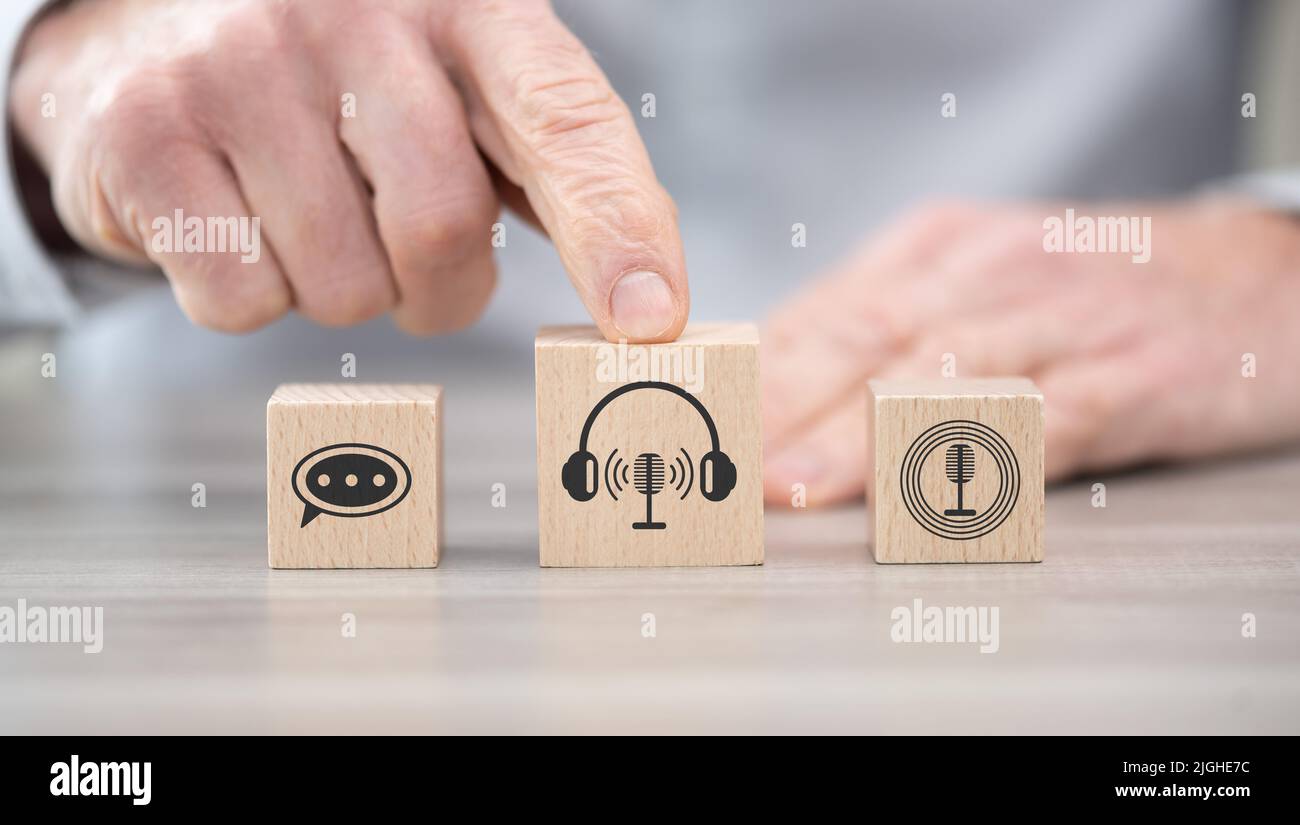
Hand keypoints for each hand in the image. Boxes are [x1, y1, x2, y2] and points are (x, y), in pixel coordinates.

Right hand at [9, 0, 686, 339]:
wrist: (148, 31)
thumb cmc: (343, 82)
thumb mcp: (455, 83)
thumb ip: (546, 164)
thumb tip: (644, 296)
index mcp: (463, 5)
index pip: (564, 118)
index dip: (615, 225)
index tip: (650, 320)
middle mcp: (351, 15)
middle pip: (443, 228)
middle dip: (443, 291)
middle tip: (417, 267)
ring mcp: (238, 66)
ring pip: (344, 288)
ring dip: (346, 292)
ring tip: (311, 216)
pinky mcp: (148, 135)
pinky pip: (244, 303)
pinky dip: (257, 298)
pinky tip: (239, 223)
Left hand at [761, 198, 1299, 505]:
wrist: (1261, 276)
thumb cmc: (1094, 291)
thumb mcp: (980, 279)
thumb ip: (884, 329)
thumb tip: (776, 391)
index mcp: (936, 251)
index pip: (818, 312)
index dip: (747, 372)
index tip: (688, 422)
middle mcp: (986, 275)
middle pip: (861, 337)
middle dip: (777, 403)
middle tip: (715, 463)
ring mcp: (1058, 322)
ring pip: (938, 377)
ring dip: (856, 436)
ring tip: (793, 486)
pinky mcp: (1128, 376)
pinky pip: (1043, 424)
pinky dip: (979, 461)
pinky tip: (928, 500)